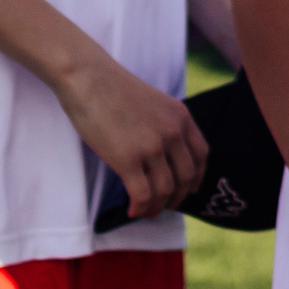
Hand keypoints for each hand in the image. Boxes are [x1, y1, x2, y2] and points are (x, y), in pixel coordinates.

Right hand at [57, 57, 207, 218]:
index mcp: (181, 116)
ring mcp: (152, 147)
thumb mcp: (153, 102)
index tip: (189, 188)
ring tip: (147, 211)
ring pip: (165, 190)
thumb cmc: (112, 88)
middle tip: (166, 205)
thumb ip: (164, 125)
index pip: (201, 155)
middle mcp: (173, 132)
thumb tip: (163, 155)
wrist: (87, 77)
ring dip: (158, 206)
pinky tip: (133, 210)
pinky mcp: (128, 160)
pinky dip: (141, 207)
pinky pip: (143, 194)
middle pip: (186, 176)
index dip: (197, 177)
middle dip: (178, 196)